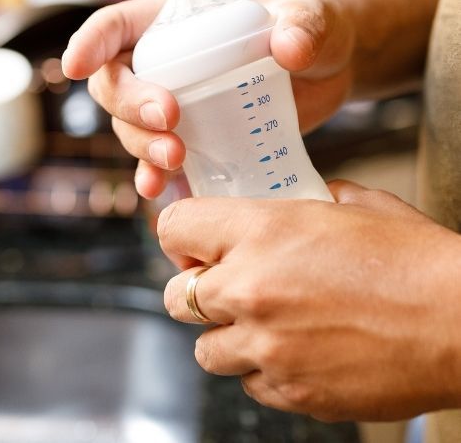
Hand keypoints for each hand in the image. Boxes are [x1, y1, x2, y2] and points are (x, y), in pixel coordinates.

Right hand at [61, 0, 355, 197]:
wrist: (327, 71)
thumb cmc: (311, 29)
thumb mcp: (313, 17)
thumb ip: (305, 24)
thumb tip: (289, 48)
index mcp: (172, 21)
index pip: (115, 26)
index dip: (89, 42)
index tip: (75, 66)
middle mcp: (160, 63)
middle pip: (114, 84)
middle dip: (129, 106)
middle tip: (169, 121)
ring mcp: (171, 104)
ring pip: (130, 128)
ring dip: (143, 147)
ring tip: (178, 158)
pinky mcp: (190, 140)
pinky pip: (158, 162)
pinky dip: (157, 177)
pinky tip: (167, 191)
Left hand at [159, 181, 460, 420]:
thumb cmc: (416, 260)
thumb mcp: (353, 204)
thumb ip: (307, 199)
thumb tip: (298, 198)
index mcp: (259, 232)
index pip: (173, 229)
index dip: (181, 238)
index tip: (193, 247)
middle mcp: (250, 290)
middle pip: (176, 297)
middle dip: (197, 292)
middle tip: (229, 288)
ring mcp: (268, 347)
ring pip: (207, 350)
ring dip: (228, 337)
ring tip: (267, 326)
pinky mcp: (293, 392)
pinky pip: (252, 385)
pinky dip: (264, 372)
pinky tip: (298, 354)